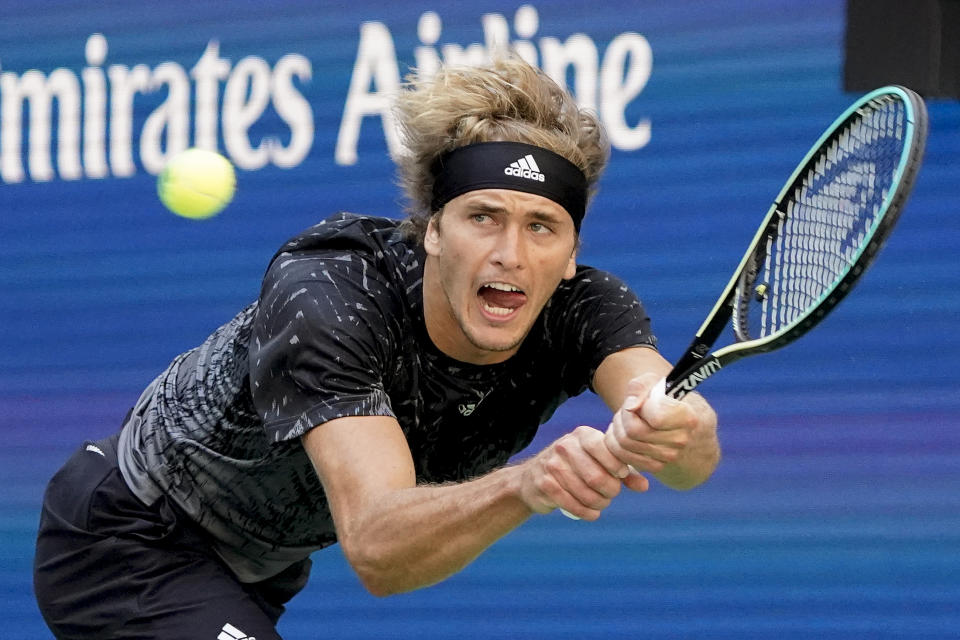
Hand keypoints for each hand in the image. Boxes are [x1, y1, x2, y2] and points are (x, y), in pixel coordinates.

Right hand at [519, 426, 648, 520]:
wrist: (533, 478)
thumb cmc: (575, 468)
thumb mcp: (598, 462)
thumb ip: (624, 472)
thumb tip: (644, 486)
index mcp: (582, 435)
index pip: (605, 449)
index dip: (617, 466)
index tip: (621, 475)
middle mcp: (564, 446)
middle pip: (597, 477)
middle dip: (610, 491)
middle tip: (611, 494)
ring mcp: (552, 465)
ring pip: (586, 493)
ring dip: (599, 503)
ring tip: (601, 503)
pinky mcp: (544, 484)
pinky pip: (572, 504)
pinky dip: (587, 513)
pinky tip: (592, 513)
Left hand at [603, 373, 703, 475]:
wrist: (676, 423)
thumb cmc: (662, 399)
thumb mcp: (653, 383)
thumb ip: (639, 387)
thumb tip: (631, 407)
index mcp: (686, 417)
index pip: (655, 418)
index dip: (637, 407)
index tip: (638, 402)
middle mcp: (680, 440)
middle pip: (633, 432)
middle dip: (621, 418)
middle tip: (626, 411)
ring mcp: (669, 457)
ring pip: (624, 445)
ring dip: (616, 430)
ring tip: (625, 421)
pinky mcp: (656, 467)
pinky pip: (623, 457)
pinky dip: (616, 445)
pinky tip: (625, 435)